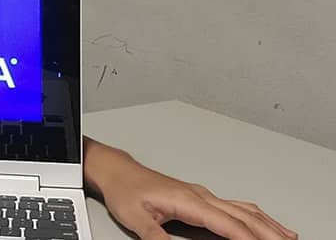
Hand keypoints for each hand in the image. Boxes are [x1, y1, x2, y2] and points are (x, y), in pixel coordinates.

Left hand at [89, 141, 296, 239]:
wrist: (118, 173)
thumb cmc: (126, 191)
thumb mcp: (135, 218)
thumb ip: (155, 237)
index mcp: (188, 200)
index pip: (226, 223)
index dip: (248, 239)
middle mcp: (200, 195)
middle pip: (243, 217)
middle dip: (268, 233)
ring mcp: (203, 195)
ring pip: (244, 210)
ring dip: (268, 225)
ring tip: (288, 237)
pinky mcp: (201, 197)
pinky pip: (236, 207)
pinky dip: (256, 216)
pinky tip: (266, 223)